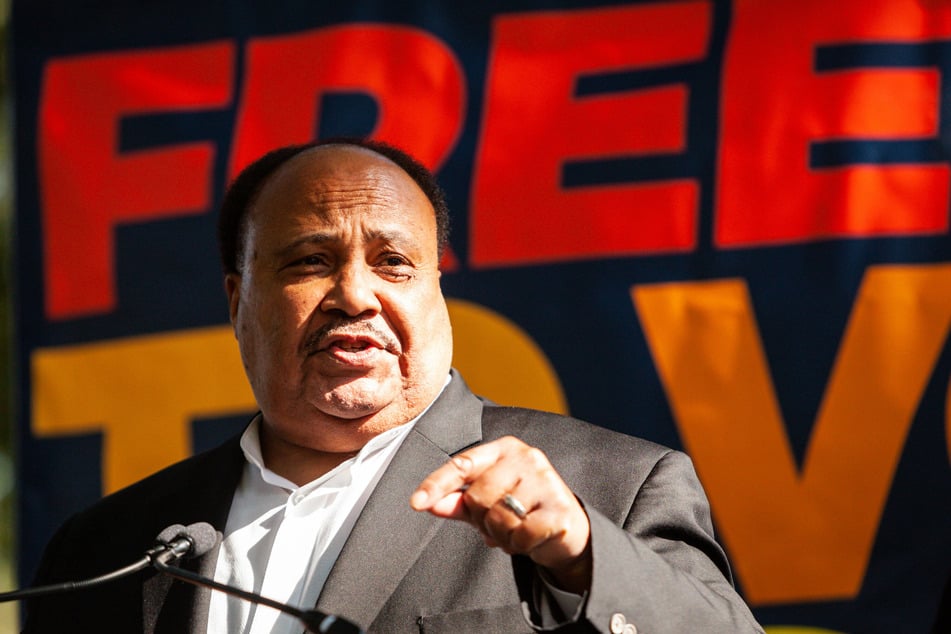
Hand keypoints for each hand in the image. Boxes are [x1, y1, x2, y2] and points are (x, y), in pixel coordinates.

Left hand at [410, 436, 591, 592]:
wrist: (568, 528)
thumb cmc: (523, 509)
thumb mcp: (488, 503)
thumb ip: (458, 502)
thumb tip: (426, 504)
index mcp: (504, 449)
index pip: (463, 465)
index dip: (437, 485)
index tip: (416, 503)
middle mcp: (526, 457)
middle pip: (478, 496)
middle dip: (482, 520)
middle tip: (497, 524)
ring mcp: (545, 480)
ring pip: (499, 518)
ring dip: (502, 536)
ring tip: (515, 531)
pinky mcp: (560, 507)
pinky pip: (522, 534)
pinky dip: (520, 545)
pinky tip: (531, 539)